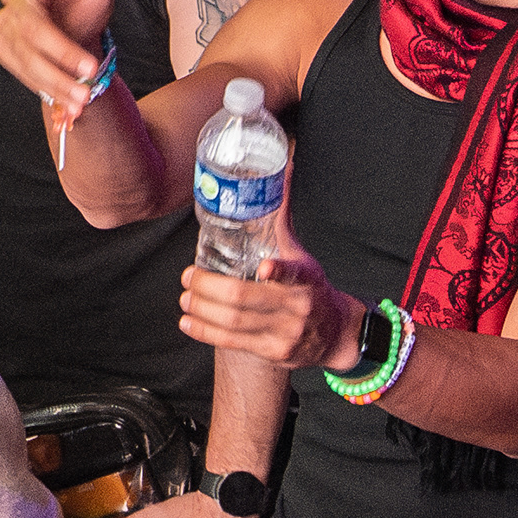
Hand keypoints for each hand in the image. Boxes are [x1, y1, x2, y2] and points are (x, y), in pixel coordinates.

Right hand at [0, 0, 148, 131]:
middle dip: (60, 52)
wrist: (76, 36)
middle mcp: (14, 1)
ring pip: (28, 58)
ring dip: (58, 80)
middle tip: (90, 69)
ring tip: (86, 97)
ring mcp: (6, 29)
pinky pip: (27, 75)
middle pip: (30, 28)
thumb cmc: (84, 3)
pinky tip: (72, 104)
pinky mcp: (6, 52)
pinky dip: (51, 90)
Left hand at [180, 211, 361, 369]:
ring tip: (185, 298)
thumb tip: (285, 166)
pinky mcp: (274, 352)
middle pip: (244, 298)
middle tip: (188, 277)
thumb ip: (282, 216)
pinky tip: (189, 322)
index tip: (263, 268)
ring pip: (234, 322)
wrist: (333, 334)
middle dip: (208, 288)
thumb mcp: (301, 253)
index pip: (294, 273)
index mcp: (305, 278)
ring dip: (202, 309)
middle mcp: (297, 306)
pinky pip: (233, 343)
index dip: (278, 271)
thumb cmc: (310, 287)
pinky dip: (206, 332)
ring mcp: (286, 332)